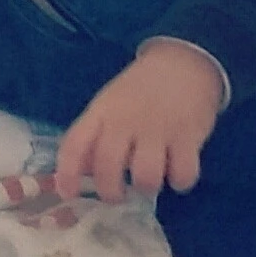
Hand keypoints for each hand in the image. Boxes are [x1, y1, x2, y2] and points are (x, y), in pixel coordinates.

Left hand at [53, 39, 222, 201]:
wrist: (183, 62)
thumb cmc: (141, 91)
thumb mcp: (110, 106)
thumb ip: (94, 138)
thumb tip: (78, 176)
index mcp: (102, 112)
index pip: (74, 145)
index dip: (67, 174)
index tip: (68, 194)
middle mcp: (126, 121)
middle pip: (107, 168)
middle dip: (110, 192)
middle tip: (118, 195)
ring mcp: (158, 129)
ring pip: (146, 177)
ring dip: (146, 188)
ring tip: (150, 181)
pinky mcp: (188, 136)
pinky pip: (182, 174)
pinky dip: (180, 181)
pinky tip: (176, 172)